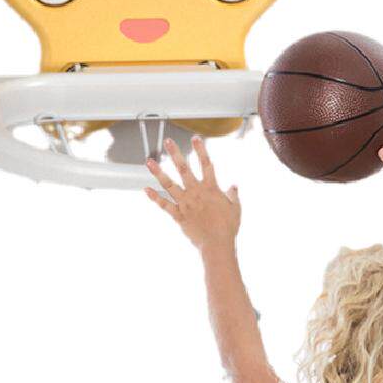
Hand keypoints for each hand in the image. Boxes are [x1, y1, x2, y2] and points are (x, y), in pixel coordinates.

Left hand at [144, 136, 240, 251]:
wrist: (217, 244)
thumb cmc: (228, 227)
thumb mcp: (236, 208)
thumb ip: (233, 195)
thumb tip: (233, 186)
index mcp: (211, 188)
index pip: (206, 164)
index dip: (201, 150)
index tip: (195, 138)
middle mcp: (196, 192)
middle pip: (184, 168)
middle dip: (175, 153)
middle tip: (167, 141)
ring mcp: (185, 203)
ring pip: (169, 184)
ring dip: (158, 172)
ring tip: (149, 161)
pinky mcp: (179, 215)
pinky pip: (165, 205)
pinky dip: (155, 197)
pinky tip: (146, 189)